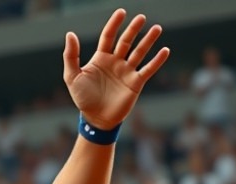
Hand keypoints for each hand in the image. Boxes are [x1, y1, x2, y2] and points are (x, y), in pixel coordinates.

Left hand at [63, 9, 168, 129]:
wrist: (95, 118)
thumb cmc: (82, 98)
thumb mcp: (72, 76)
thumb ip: (71, 56)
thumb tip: (70, 34)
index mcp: (101, 58)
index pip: (108, 36)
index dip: (114, 24)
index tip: (121, 12)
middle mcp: (115, 62)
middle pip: (126, 41)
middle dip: (133, 29)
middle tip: (141, 17)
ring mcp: (127, 71)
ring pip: (139, 52)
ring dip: (148, 41)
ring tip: (157, 28)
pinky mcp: (136, 83)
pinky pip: (148, 69)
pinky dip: (157, 60)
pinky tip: (165, 50)